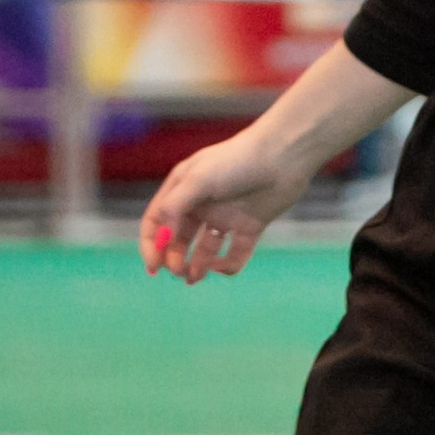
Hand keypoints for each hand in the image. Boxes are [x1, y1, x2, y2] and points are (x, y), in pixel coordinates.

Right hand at [139, 125, 315, 282]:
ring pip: (205, 249)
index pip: (157, 222)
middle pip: (179, 239)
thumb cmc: (237, 162)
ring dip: (197, 265)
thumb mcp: (198, 180)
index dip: (152, 245)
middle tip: (178, 272)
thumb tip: (163, 237)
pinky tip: (224, 268)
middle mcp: (201, 204)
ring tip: (194, 277)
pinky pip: (236, 252)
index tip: (153, 268)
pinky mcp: (250, 226)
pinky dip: (229, 265)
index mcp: (182, 190)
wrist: (283, 157)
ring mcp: (226, 216)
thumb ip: (175, 207)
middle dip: (175, 258)